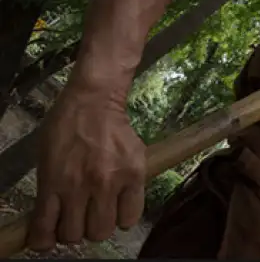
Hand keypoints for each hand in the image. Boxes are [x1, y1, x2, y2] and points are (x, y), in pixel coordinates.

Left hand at [28, 86, 145, 250]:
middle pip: (77, 235)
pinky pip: (131, 216)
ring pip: (103, 230)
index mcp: (54, 181)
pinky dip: (124, 218)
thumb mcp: (45, 159)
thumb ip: (49, 189)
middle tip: (77, 216)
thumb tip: (53, 217)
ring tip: (99, 210)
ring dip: (99, 225)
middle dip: (75, 230)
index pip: (45, 230)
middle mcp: (81, 186)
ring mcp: (110, 181)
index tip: (48, 237)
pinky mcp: (135, 175)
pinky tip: (119, 205)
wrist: (94, 99)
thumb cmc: (65, 125)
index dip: (45, 240)